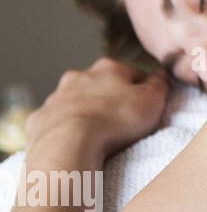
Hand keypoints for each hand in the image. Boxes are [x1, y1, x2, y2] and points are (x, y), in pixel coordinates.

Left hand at [25, 58, 169, 159]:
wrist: (68, 143)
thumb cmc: (115, 120)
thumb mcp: (153, 100)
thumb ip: (160, 84)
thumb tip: (162, 76)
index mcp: (107, 68)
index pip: (132, 73)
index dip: (143, 89)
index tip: (148, 105)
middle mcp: (78, 77)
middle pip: (100, 85)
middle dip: (111, 98)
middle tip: (123, 121)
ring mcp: (56, 98)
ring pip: (76, 102)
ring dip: (87, 112)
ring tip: (99, 134)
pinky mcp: (39, 120)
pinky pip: (55, 121)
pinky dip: (65, 129)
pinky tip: (75, 142)